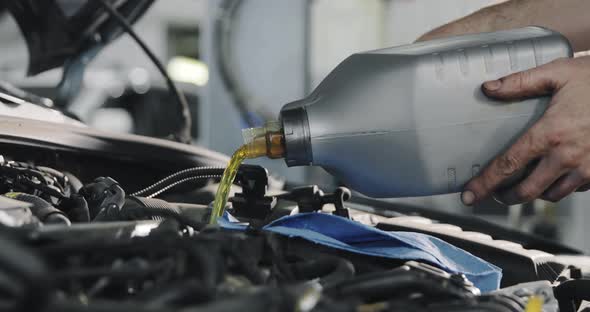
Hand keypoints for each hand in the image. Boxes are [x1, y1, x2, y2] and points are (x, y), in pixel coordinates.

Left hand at [462, 56, 589, 205]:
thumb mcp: (558, 73)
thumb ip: (520, 82)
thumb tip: (488, 88)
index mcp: (550, 133)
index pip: (508, 165)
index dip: (485, 184)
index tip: (469, 196)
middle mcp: (567, 156)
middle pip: (526, 191)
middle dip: (506, 196)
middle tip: (496, 193)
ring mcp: (587, 168)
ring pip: (551, 195)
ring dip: (535, 193)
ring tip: (524, 184)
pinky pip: (576, 189)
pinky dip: (561, 186)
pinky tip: (555, 174)